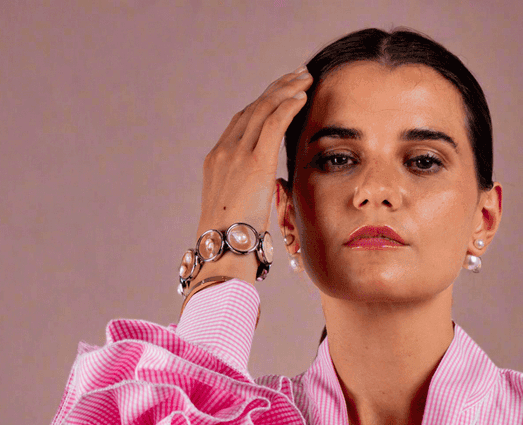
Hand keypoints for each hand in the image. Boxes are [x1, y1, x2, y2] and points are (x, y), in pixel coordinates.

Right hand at [197, 66, 312, 239]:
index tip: (280, 95)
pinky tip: (302, 97)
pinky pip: (271, 123)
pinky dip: (287, 107)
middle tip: (297, 76)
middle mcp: (223, 151)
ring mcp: (235, 154)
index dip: (263, 104)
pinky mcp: (252, 162)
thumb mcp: (238, 209)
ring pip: (262, 110)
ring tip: (305, 79)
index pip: (242, 123)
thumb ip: (250, 193)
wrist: (222, 249)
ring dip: (286, 91)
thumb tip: (267, 193)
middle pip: (252, 109)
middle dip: (276, 90)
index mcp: (217, 161)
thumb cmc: (232, 240)